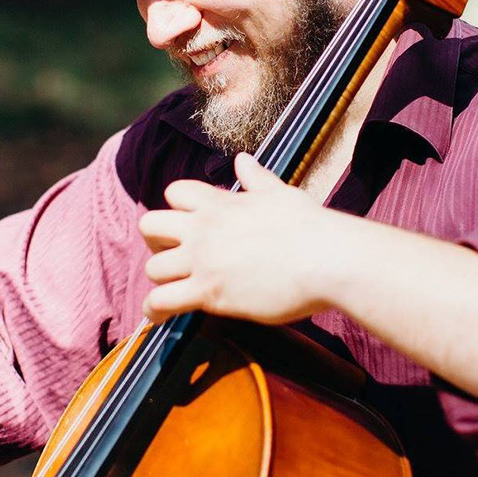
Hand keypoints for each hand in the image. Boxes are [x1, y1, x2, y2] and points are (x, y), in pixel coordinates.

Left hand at [139, 152, 341, 324]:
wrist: (327, 260)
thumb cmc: (310, 227)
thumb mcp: (280, 193)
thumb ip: (256, 178)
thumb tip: (242, 159)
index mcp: (220, 202)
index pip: (175, 192)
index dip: (176, 208)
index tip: (186, 225)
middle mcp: (204, 228)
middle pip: (150, 226)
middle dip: (155, 241)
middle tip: (170, 255)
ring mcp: (203, 261)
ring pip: (153, 267)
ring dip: (160, 280)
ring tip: (170, 291)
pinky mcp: (209, 293)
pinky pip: (162, 301)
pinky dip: (155, 311)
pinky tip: (159, 317)